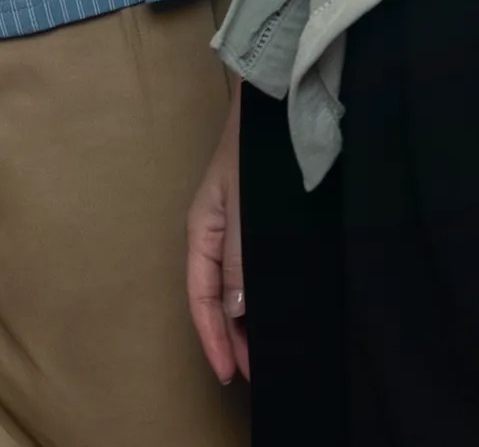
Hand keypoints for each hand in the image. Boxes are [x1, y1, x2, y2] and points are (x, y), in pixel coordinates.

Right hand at [186, 92, 246, 384]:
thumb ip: (239, 260)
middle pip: (214, 298)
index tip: (230, 374)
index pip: (201, 298)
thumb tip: (232, 311)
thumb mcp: (244, 209)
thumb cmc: (255, 152)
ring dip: (244, 322)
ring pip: (233, 287)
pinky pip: (252, 270)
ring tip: (263, 352)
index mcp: (201, 232)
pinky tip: (273, 310)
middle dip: (229, 338)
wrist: (277, 104)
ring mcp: (235, 228)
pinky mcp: (258, 223)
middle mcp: (215, 235)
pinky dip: (259, 297)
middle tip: (252, 373)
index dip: (214, 339)